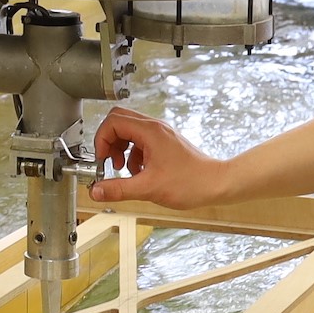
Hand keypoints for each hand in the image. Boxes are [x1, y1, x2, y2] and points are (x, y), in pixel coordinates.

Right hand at [86, 107, 225, 208]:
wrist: (217, 184)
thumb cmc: (191, 182)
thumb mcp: (149, 188)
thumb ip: (119, 189)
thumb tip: (96, 191)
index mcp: (150, 132)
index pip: (113, 122)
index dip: (101, 140)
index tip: (102, 159)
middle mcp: (155, 128)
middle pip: (119, 121)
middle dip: (108, 141)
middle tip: (108, 160)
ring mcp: (161, 135)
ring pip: (129, 131)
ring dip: (120, 148)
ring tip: (123, 169)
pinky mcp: (165, 144)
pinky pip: (140, 142)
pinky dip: (133, 154)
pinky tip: (138, 173)